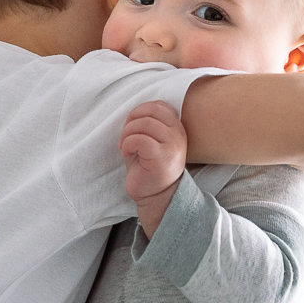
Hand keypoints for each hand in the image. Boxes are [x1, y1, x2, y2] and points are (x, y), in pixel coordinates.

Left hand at [119, 101, 186, 236]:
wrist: (156, 196)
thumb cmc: (149, 168)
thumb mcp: (150, 141)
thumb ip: (147, 124)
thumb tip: (133, 113)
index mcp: (176, 127)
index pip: (158, 105)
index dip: (139, 111)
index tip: (131, 127)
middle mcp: (178, 134)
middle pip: (151, 111)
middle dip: (131, 121)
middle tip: (125, 137)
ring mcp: (172, 145)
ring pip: (145, 123)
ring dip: (128, 133)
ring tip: (125, 147)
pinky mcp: (162, 157)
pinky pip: (140, 139)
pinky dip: (128, 143)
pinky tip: (127, 154)